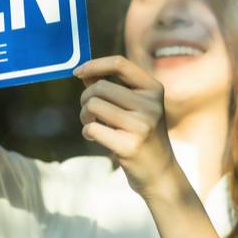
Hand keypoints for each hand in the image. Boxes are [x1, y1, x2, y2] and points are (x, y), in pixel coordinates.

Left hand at [74, 56, 179, 198]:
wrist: (160, 173)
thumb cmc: (141, 135)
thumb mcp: (135, 107)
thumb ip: (112, 88)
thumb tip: (83, 71)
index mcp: (154, 89)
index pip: (120, 64)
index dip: (94, 65)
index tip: (77, 72)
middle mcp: (151, 104)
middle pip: (100, 87)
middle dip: (85, 98)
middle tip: (88, 112)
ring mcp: (142, 125)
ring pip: (93, 105)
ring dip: (85, 115)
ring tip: (92, 125)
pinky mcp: (130, 146)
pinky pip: (92, 128)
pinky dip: (88, 131)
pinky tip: (95, 138)